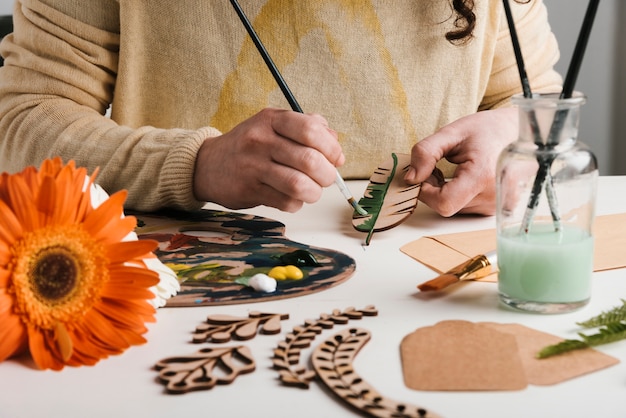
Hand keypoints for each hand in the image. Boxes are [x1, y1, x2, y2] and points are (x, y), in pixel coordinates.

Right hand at [193, 108, 344, 211]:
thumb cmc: (250, 146)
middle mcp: (261, 140)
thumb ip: (308, 129)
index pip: (311, 130)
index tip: (335, 158)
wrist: (208, 164)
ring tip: (312, 191)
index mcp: (272, 119)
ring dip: (314, 192)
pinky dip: (296, 203)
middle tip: (326, 179)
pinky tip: (291, 197)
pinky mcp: (249, 190)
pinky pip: (285, 202)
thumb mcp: (275, 126)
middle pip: (309, 160)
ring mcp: (253, 166)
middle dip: (327, 175)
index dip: (331, 148)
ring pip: (299, 185)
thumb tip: (337, 149)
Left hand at [404, 107, 517, 215]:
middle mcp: (494, 196)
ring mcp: (497, 205)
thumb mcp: (452, 133)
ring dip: (446, 192)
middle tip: (438, 166)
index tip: (425, 173)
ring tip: (455, 169)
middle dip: (434, 188)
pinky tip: (465, 178)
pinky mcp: (498, 208)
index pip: (443, 203)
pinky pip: (466, 208)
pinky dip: (458, 196)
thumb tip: (410, 178)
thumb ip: (426, 152)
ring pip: (455, 209)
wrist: (521, 130)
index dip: (426, 191)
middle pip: (447, 206)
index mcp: (483, 176)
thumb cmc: (487, 129)